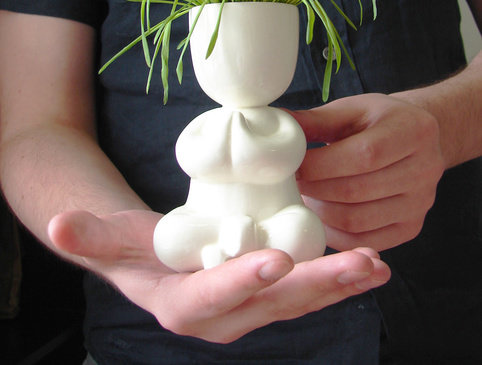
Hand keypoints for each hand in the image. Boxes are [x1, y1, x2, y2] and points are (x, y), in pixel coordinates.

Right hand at [48, 209, 389, 342]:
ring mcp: (252, 308)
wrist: (160, 262)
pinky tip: (371, 264)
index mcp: (184, 304)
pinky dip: (339, 279)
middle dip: (314, 286)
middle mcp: (224, 317)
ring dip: (338, 283)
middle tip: (358, 265)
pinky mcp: (272, 294)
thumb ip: (88, 236)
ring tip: (375, 265)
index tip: (273, 260)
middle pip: (271, 304)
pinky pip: (307, 290)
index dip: (239, 280)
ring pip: (298, 300)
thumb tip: (57, 225)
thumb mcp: (112, 240)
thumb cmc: (136, 248)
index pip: (212, 297)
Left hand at [291, 93, 444, 251]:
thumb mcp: (351, 109)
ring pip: (358, 221)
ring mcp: (421, 203)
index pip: (363, 156)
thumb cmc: (378, 121)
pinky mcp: (411, 227)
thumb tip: (275, 123)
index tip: (290, 165)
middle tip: (288, 184)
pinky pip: (365, 241)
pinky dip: (334, 234)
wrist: (417, 139)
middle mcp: (425, 169)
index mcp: (413, 131)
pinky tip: (319, 216)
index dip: (320, 165)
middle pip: (358, 191)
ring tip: (302, 198)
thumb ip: (315, 120)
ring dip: (320, 213)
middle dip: (314, 189)